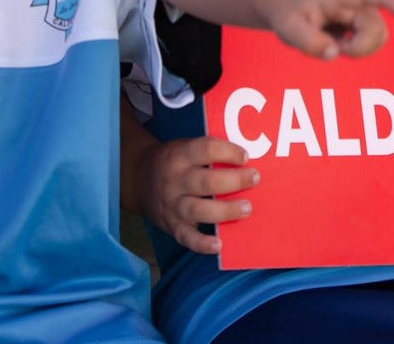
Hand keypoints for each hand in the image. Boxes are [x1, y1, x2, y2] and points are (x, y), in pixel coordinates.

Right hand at [138, 135, 258, 253]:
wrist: (138, 178)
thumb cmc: (175, 162)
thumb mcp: (185, 147)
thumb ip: (209, 153)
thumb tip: (248, 160)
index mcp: (179, 155)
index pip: (205, 150)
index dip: (227, 152)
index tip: (246, 157)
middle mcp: (174, 180)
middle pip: (206, 182)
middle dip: (234, 181)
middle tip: (255, 179)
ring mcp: (171, 205)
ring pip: (198, 209)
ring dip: (225, 210)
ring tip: (247, 208)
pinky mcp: (171, 226)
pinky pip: (186, 237)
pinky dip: (202, 243)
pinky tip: (219, 245)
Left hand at [268, 0, 393, 59]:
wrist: (288, 10)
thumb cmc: (288, 15)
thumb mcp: (288, 29)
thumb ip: (308, 42)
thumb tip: (334, 53)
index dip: (388, 1)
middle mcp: (356, 4)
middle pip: (376, 29)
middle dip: (359, 48)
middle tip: (332, 49)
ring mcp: (361, 15)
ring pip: (378, 38)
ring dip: (358, 50)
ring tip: (332, 45)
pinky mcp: (362, 26)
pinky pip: (371, 44)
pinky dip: (355, 51)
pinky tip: (337, 45)